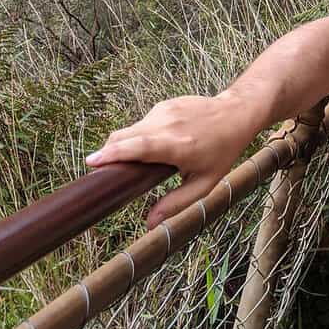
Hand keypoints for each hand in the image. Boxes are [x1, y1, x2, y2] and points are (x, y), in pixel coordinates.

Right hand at [86, 94, 250, 228]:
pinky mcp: (164, 104)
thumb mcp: (205, 184)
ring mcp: (165, 110)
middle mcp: (168, 125)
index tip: (91, 162)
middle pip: (125, 136)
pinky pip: (144, 123)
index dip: (113, 154)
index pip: (138, 147)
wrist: (236, 113)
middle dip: (108, 152)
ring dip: (127, 145)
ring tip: (138, 162)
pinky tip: (156, 145)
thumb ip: (176, 204)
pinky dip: (141, 135)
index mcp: (177, 146)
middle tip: (100, 170)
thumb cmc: (222, 151)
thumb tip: (149, 224)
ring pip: (132, 129)